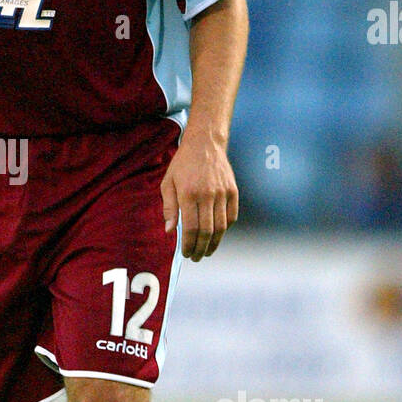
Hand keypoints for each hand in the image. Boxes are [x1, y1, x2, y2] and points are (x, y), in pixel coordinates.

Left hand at [161, 129, 238, 261]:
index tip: (186, 253)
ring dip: (214, 243)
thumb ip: (169, 208)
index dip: (189, 245)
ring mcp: (222, 193)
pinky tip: (217, 235)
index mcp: (189, 194)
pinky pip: (232, 216)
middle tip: (196, 257)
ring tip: (207, 252)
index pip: (191, 228)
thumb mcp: (168, 183)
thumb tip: (169, 231)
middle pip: (207, 231)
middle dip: (201, 248)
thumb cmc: (183, 164)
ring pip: (221, 227)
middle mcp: (207, 195)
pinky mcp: (233, 191)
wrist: (205, 144)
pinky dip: (225, 228)